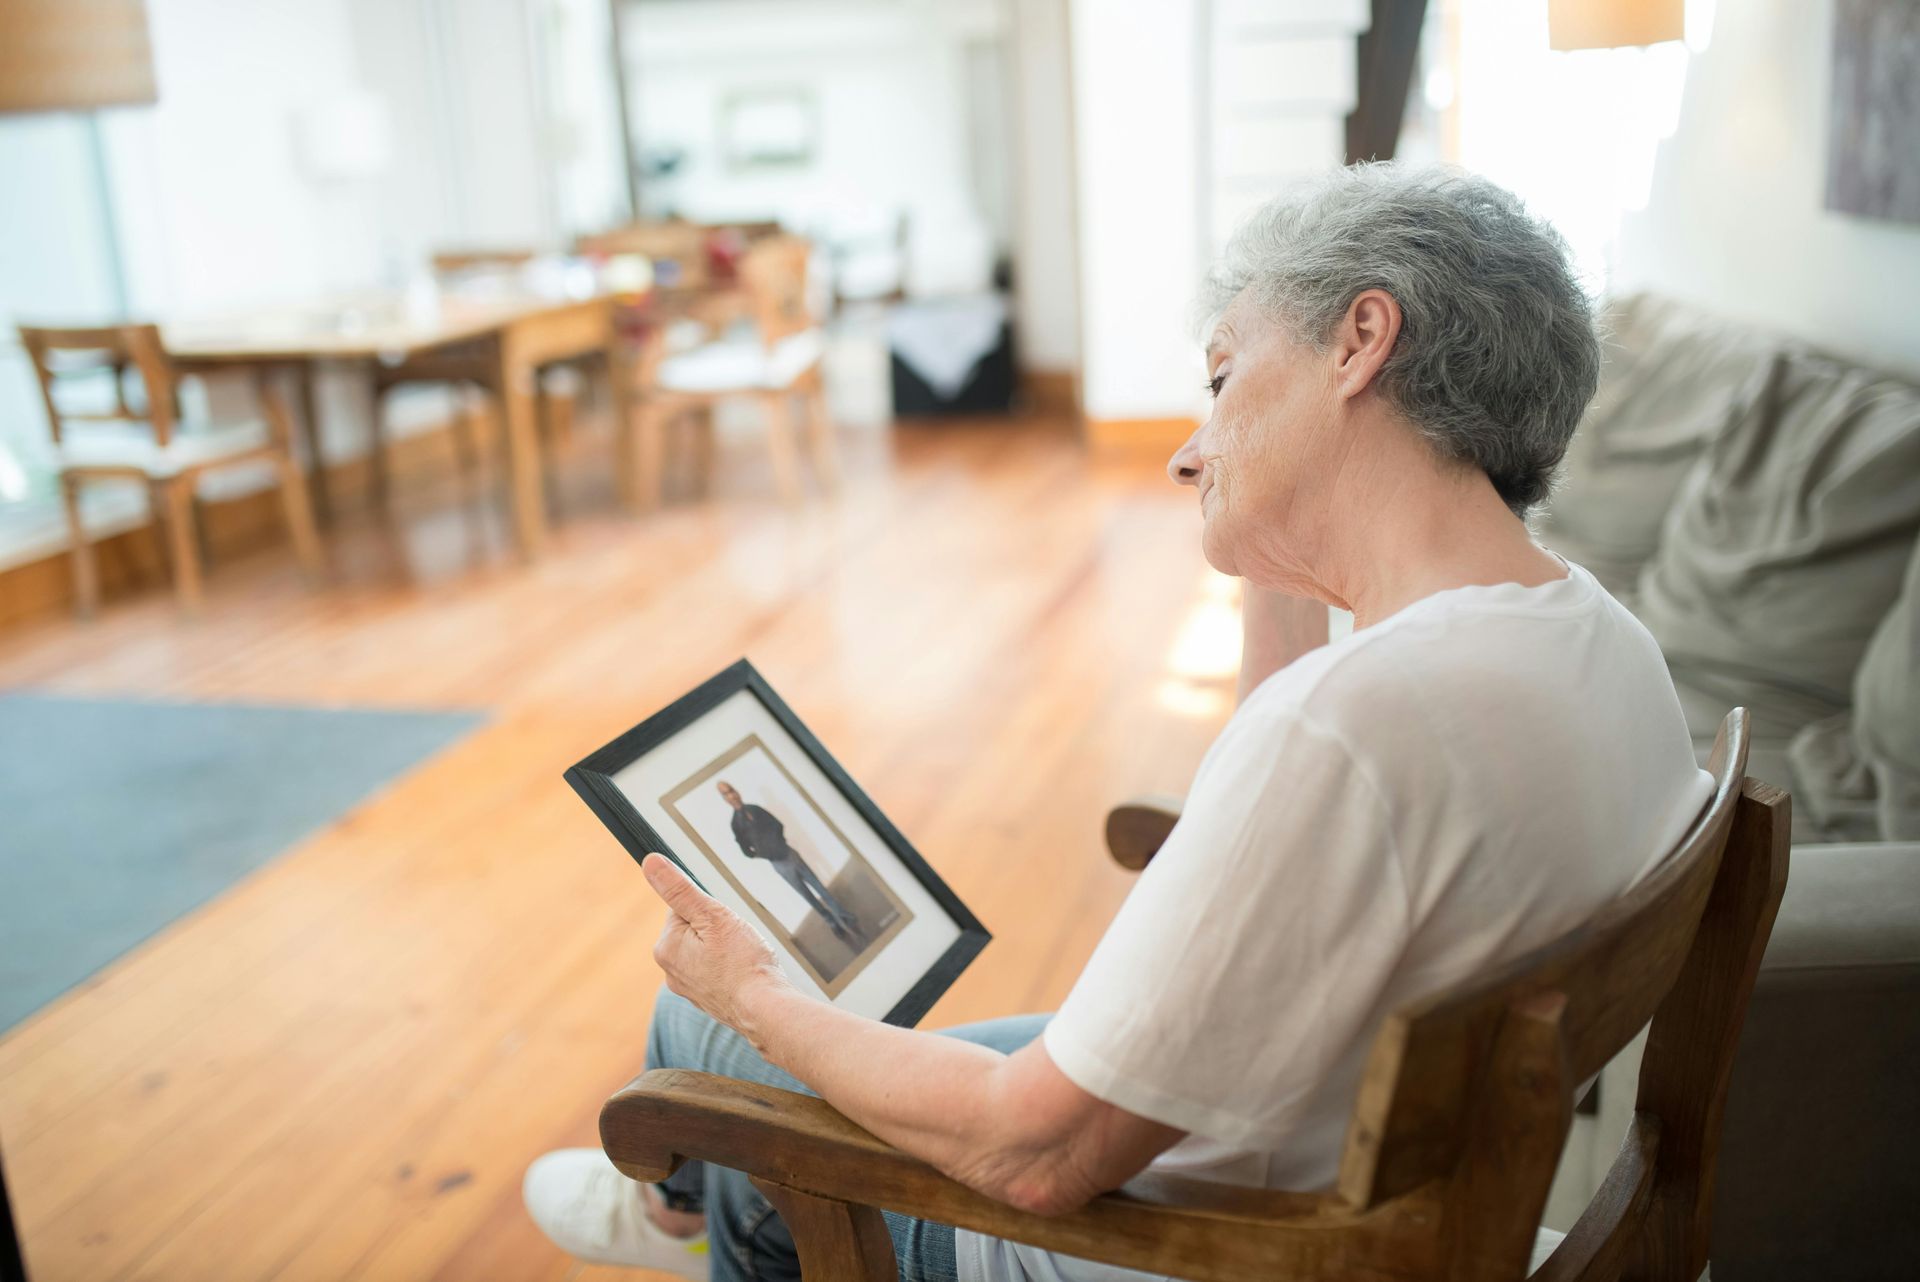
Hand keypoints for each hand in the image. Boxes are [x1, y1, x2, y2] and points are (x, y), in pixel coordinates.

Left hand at [641, 853, 790, 1034]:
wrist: (765, 1010)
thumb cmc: (743, 964)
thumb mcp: (712, 915)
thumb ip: (679, 888)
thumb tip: (650, 863)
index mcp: (667, 947)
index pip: (682, 908)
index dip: (709, 910)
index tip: (724, 925)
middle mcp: (671, 970)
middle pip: (694, 930)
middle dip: (718, 930)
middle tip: (736, 942)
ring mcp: (689, 988)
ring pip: (707, 951)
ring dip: (725, 950)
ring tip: (742, 959)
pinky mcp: (706, 999)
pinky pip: (716, 971)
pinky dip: (730, 969)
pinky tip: (743, 974)